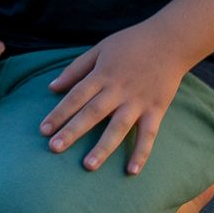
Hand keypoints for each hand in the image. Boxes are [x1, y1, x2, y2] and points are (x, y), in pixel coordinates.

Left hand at [40, 22, 189, 173]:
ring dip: (103, 147)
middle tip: (54, 148)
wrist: (170, 41)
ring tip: (88, 165)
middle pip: (92, 113)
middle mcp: (118, 90)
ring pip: (118, 127)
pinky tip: (131, 171)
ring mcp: (138, 101)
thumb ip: (75, 69)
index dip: (59, 113)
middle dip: (72, 131)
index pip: (75, 97)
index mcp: (102, 74)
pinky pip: (148, 134)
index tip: (43, 130)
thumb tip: (52, 87)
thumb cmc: (131, 43)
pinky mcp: (157, 109)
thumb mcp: (99, 49)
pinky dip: (141, 152)